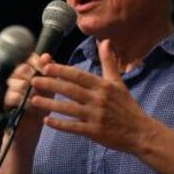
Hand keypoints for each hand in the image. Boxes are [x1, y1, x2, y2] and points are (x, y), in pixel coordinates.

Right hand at [4, 53, 53, 133]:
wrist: (33, 128)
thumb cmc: (43, 105)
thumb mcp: (50, 86)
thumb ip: (50, 71)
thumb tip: (47, 56)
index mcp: (29, 72)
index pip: (29, 58)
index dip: (38, 60)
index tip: (47, 63)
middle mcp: (17, 79)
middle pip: (21, 68)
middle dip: (34, 74)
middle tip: (42, 81)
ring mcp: (10, 90)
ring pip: (15, 82)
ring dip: (29, 88)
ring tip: (38, 95)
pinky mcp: (6, 103)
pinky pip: (12, 97)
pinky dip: (24, 100)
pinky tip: (33, 105)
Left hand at [31, 40, 149, 152]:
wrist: (139, 131)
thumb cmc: (127, 106)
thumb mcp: (118, 82)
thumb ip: (108, 62)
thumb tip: (105, 41)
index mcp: (103, 86)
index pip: (79, 76)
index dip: (62, 71)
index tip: (47, 66)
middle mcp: (98, 99)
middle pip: (71, 90)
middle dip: (51, 84)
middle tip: (34, 80)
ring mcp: (95, 116)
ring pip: (68, 108)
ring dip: (50, 104)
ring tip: (34, 100)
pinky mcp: (93, 131)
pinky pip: (73, 127)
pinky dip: (60, 124)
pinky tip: (47, 121)